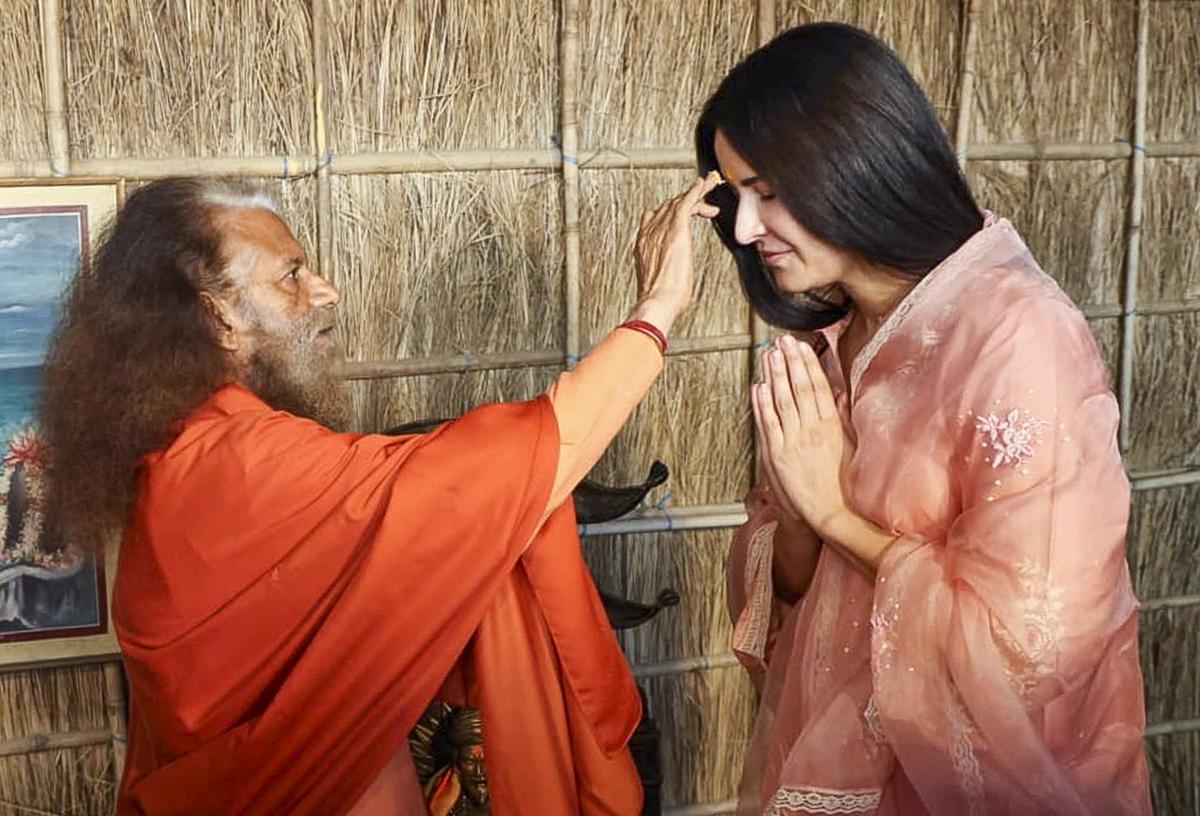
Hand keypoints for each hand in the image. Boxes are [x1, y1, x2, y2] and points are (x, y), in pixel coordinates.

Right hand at [630, 173, 721, 334]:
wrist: (657, 301)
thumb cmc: (660, 300)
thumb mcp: (660, 283)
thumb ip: (665, 274)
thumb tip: (671, 284)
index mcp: (644, 245)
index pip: (657, 219)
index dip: (671, 212)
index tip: (684, 211)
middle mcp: (650, 233)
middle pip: (669, 207)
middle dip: (687, 200)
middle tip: (703, 197)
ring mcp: (661, 229)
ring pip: (679, 201)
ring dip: (696, 193)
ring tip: (709, 185)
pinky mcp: (676, 229)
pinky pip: (686, 203)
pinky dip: (695, 191)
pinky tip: (703, 184)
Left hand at [752, 334, 848, 536]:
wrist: (831, 513)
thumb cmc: (843, 482)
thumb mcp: (850, 445)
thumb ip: (843, 417)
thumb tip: (841, 393)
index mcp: (831, 425)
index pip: (818, 386)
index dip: (808, 363)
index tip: (802, 345)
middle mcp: (812, 429)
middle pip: (799, 387)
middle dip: (790, 361)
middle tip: (782, 340)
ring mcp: (793, 441)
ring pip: (782, 400)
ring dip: (775, 375)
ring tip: (769, 354)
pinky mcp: (777, 455)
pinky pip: (768, 423)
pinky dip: (762, 403)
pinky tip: (758, 386)